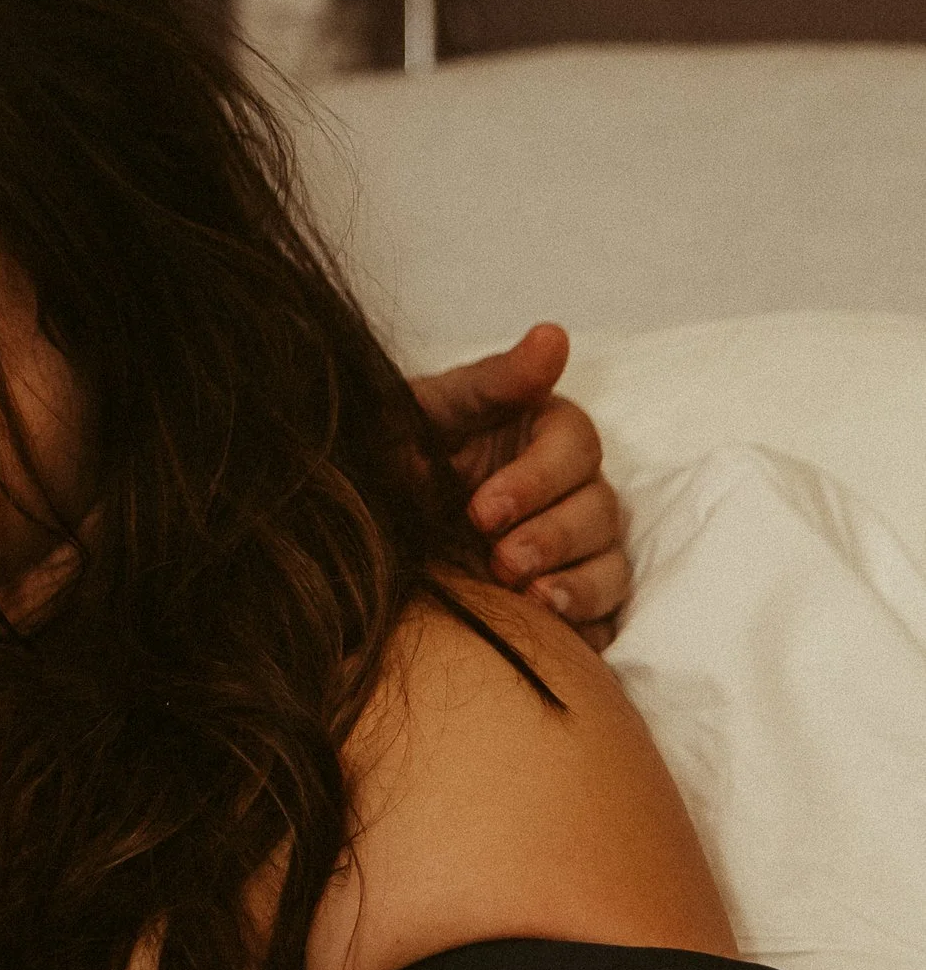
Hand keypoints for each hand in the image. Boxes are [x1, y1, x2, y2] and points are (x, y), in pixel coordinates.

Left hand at [413, 322, 629, 646]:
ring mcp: (573, 550)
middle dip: (554, 538)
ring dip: (579, 585)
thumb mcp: (427, 412)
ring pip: (611, 566)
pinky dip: (586, 627)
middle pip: (601, 510)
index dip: (537, 480)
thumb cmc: (394, 455)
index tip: (481, 509)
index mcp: (543, 436)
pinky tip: (550, 633)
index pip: (576, 448)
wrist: (359, 532)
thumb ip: (492, 381)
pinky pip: (604, 619)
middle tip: (500, 561)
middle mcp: (569, 491)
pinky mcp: (568, 602)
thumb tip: (553, 335)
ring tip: (531, 601)